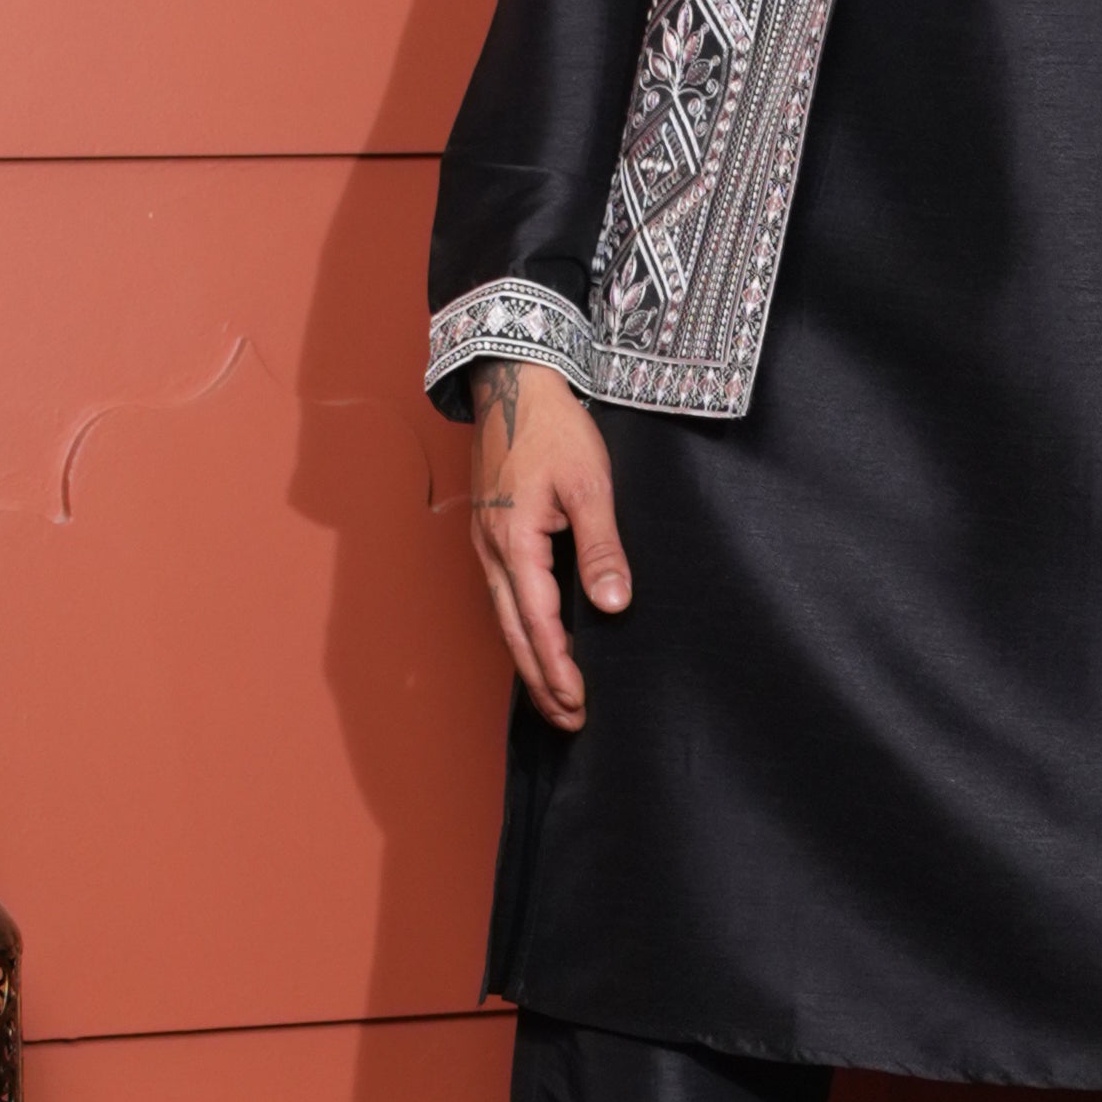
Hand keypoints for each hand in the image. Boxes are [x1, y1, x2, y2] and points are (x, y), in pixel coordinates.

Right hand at [469, 360, 628, 729]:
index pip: (538, 623)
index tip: (580, 704)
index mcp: (515, 542)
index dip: (559, 668)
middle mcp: (493, 551)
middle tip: (570, 720)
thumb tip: (614, 606)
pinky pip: (504, 596)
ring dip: (530, 659)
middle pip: (514, 633)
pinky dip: (522, 629)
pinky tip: (539, 640)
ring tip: (557, 695)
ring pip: (505, 618)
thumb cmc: (554, 428)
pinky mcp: (492, 534)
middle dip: (541, 680)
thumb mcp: (589, 485)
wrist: (513, 381)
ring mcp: (487, 544)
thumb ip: (601, 547)